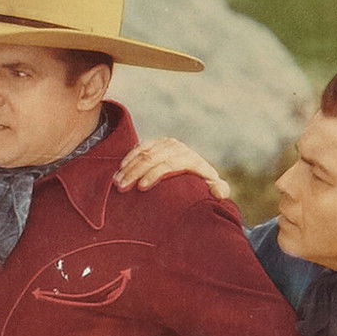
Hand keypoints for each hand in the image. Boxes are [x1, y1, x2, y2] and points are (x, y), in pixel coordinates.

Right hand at [113, 137, 230, 198]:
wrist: (199, 173)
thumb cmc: (205, 187)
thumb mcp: (215, 190)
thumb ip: (220, 191)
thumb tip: (219, 193)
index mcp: (193, 160)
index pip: (170, 164)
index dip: (155, 174)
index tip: (142, 188)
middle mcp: (181, 149)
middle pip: (154, 158)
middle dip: (136, 173)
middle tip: (121, 187)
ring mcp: (169, 144)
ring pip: (145, 152)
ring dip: (129, 167)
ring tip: (117, 182)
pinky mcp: (159, 142)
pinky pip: (141, 147)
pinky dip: (129, 157)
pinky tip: (120, 169)